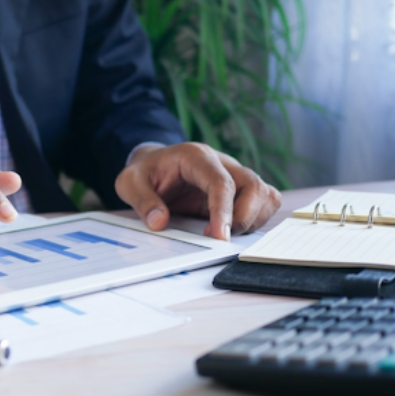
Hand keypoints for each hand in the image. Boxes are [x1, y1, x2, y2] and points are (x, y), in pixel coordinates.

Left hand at [114, 142, 281, 239]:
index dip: (224, 210)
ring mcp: (234, 176)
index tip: (219, 236)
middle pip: (254, 186)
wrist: (153, 165)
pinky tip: (233, 229)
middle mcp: (222, 163)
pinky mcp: (239, 191)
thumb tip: (159, 222)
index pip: (221, 181)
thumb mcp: (130, 183)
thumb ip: (143, 201)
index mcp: (196, 157)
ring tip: (224, 233)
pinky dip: (256, 219)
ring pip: (265, 194)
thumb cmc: (144, 172)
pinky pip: (264, 202)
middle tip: (219, 238)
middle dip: (244, 217)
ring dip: (252, 219)